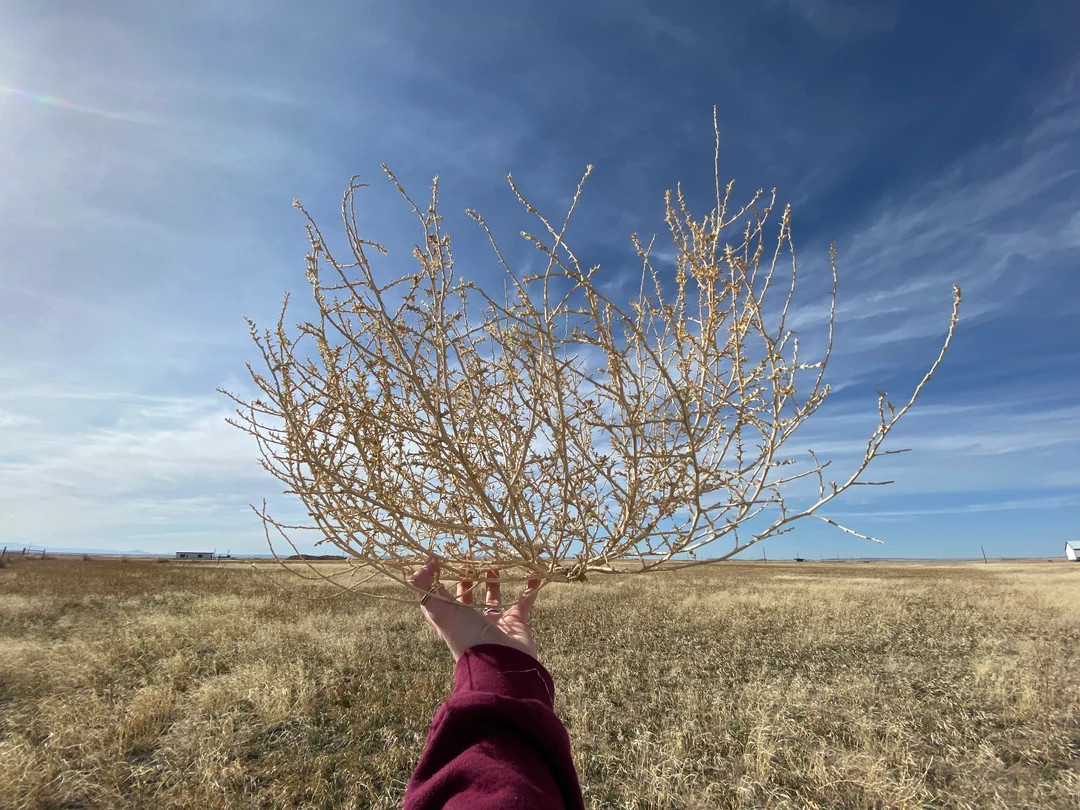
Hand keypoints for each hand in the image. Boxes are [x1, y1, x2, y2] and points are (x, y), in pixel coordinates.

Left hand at [410, 557, 541, 661]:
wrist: (501, 663)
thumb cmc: (467, 636)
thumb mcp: (440, 610)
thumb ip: (426, 588)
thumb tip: (422, 565)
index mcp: (451, 620)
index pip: (440, 598)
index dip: (437, 582)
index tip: (439, 561)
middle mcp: (471, 622)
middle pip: (468, 598)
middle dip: (468, 580)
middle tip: (471, 562)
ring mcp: (494, 623)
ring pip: (494, 598)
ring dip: (494, 582)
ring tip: (494, 565)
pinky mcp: (515, 624)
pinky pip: (523, 603)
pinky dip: (529, 590)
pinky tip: (533, 575)